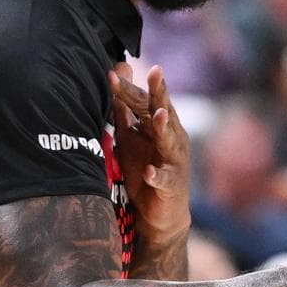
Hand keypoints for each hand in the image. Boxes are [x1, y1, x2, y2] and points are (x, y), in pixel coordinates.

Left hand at [109, 63, 190, 237]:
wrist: (160, 214)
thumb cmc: (145, 169)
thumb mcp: (130, 138)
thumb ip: (124, 111)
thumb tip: (115, 75)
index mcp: (162, 125)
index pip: (144, 102)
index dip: (129, 89)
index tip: (112, 73)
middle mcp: (173, 138)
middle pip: (164, 112)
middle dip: (160, 93)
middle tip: (156, 72)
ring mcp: (175, 162)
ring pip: (170, 141)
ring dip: (164, 128)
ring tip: (159, 115)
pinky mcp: (172, 186)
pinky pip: (165, 180)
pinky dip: (158, 176)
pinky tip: (150, 173)